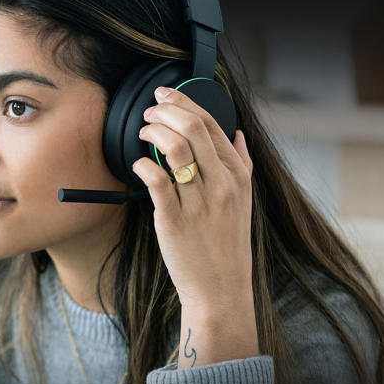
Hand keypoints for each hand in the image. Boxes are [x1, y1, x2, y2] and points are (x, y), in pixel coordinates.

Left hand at [132, 85, 257, 366]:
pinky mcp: (174, 220)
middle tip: (149, 109)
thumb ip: (242, 164)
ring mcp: (198, 202)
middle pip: (193, 128)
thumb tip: (237, 133)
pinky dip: (143, 163)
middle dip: (165, 110)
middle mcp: (221, 185)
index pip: (212, 124)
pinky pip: (156, 179)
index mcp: (238, 176)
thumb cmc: (227, 244)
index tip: (166, 95)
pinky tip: (137, 163)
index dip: (185, 103)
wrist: (220, 288)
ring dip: (152, 131)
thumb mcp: (245, 201)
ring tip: (141, 131)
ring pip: (174, 148)